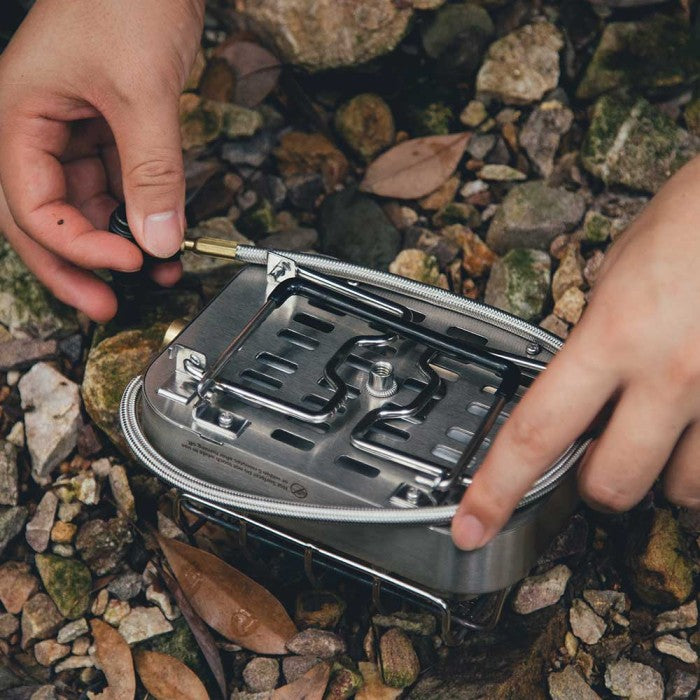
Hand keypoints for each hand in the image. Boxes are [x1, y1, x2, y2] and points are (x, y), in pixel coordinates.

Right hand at [0, 0, 203, 320]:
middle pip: (46, 217)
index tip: (127, 263)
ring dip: (119, 243)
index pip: (31, 205)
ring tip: (155, 276)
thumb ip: (152, 171)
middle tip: (107, 305)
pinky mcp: (109, 131)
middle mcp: (38, 129)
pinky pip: (118, 185)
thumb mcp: (141, 92)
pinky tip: (165, 238)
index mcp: (18, 116)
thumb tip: (159, 240)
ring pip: (85, 206)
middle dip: (78, 264)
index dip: (75, 245)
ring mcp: (73, 132)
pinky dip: (141, 213)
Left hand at [452, 155, 699, 549]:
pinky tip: (698, 425)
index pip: (534, 432)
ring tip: (662, 428)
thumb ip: (594, 331)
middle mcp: (668, 374)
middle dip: (594, 481)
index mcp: (611, 335)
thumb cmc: (695, 218)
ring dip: (660, 472)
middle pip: (609, 486)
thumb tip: (579, 369)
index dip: (495, 490)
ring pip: (681, 491)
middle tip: (596, 451)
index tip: (470, 524)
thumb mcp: (617, 268)